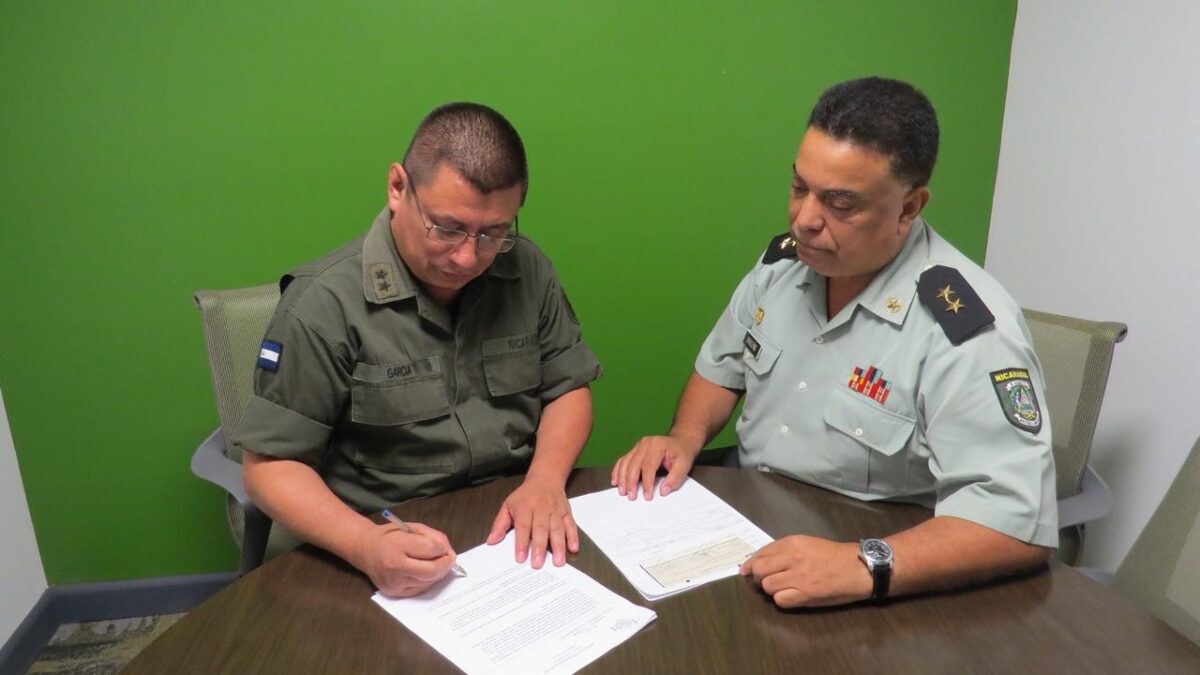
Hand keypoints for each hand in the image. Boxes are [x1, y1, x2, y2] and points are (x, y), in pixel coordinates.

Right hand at [353, 521, 457, 597]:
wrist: (365, 550)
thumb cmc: (390, 537)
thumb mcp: (412, 528)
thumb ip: (432, 537)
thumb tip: (447, 551)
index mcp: (398, 544)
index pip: (430, 549)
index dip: (442, 548)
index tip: (444, 547)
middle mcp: (395, 566)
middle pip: (431, 571)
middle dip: (446, 564)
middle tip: (449, 558)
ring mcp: (394, 583)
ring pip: (428, 581)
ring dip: (438, 572)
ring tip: (436, 563)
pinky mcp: (394, 593)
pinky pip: (420, 589)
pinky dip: (428, 580)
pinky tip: (425, 572)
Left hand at [487, 478, 577, 568]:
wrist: (546, 479)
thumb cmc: (525, 496)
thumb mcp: (508, 505)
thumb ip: (500, 524)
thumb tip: (491, 541)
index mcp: (525, 506)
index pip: (523, 526)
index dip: (521, 542)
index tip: (520, 557)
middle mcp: (541, 507)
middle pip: (541, 528)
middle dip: (540, 547)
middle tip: (538, 564)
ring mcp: (556, 510)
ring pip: (558, 528)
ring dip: (559, 546)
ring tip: (558, 562)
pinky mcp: (567, 512)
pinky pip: (571, 524)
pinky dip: (573, 537)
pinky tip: (573, 548)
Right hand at [610, 435, 698, 499]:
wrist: (680, 441)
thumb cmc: (682, 452)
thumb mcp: (684, 465)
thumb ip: (674, 479)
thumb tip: (663, 491)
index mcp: (657, 445)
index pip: (648, 466)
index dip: (646, 483)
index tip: (647, 496)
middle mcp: (645, 444)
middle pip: (633, 465)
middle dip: (631, 482)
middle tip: (631, 496)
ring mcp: (638, 446)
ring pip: (625, 463)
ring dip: (622, 478)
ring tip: (622, 491)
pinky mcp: (634, 450)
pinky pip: (622, 460)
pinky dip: (617, 471)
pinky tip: (616, 481)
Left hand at [739, 535, 871, 607]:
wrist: (858, 568)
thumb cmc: (834, 556)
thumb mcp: (808, 544)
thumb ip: (785, 550)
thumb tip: (759, 561)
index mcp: (792, 543)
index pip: (761, 553)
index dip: (751, 563)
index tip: (745, 570)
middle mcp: (792, 558)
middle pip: (759, 570)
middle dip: (759, 577)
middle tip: (767, 580)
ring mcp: (798, 577)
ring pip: (767, 586)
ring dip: (772, 589)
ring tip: (785, 588)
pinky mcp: (805, 594)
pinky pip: (780, 600)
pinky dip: (782, 600)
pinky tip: (792, 596)